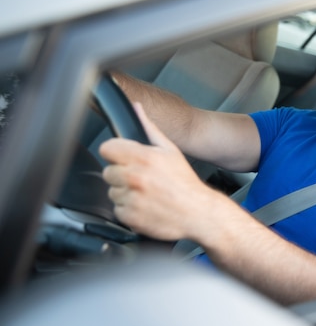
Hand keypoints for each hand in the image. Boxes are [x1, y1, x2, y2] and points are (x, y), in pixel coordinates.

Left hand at [99, 103, 216, 240]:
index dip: (116, 153)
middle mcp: (134, 177)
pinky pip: (118, 210)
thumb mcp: (171, 150)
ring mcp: (131, 198)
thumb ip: (150, 128)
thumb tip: (137, 108)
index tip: (124, 158)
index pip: (107, 148)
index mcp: (143, 157)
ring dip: (125, 193)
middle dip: (121, 174)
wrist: (198, 213)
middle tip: (142, 178)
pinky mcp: (130, 217)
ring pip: (112, 192)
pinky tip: (145, 206)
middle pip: (108, 171)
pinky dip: (129, 210)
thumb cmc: (185, 182)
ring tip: (146, 194)